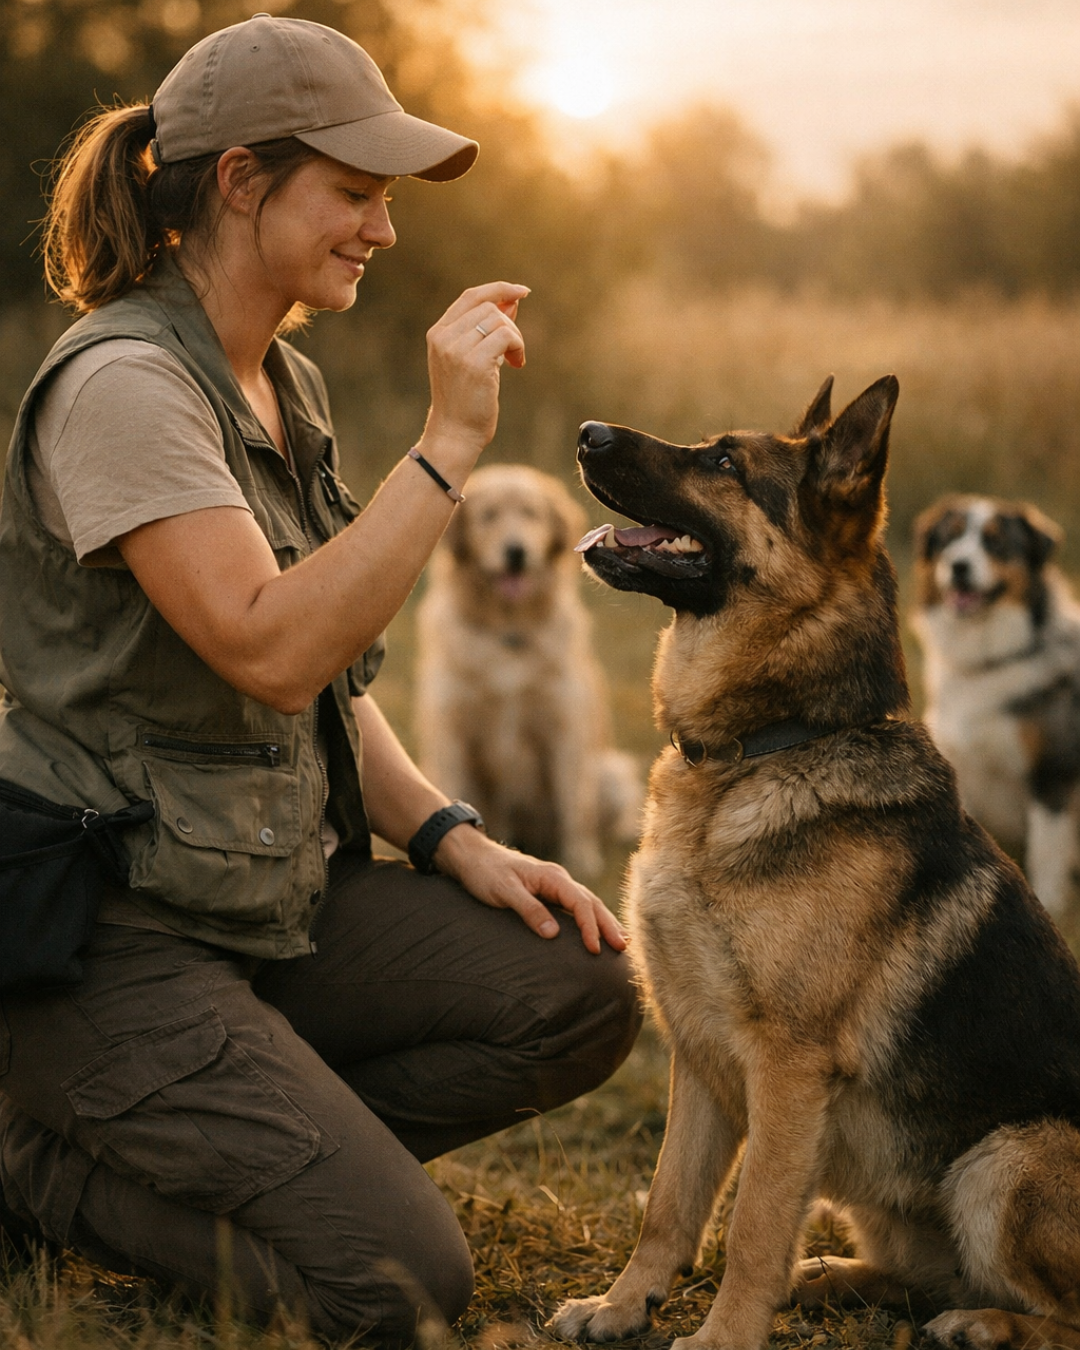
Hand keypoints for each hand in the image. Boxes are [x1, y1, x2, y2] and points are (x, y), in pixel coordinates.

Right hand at [418, 281, 528, 469]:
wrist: (454, 434)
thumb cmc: (465, 401)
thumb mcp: (472, 358)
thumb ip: (487, 329)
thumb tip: (512, 300)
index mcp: (438, 333)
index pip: (470, 297)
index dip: (498, 289)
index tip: (521, 292)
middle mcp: (444, 337)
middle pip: (489, 307)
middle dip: (510, 324)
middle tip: (514, 351)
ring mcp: (457, 349)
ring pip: (499, 320)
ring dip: (515, 338)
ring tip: (514, 360)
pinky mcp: (474, 362)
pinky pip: (507, 336)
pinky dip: (518, 346)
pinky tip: (516, 364)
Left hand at [434, 824, 626, 954]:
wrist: (472, 857)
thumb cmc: (485, 873)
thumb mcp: (504, 891)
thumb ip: (529, 910)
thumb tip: (553, 934)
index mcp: (552, 877)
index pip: (579, 903)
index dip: (589, 927)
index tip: (594, 949)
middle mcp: (558, 879)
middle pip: (591, 902)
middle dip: (608, 924)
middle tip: (623, 947)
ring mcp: (554, 885)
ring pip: (586, 903)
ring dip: (603, 922)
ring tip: (619, 942)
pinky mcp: (548, 892)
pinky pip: (575, 906)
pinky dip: (589, 918)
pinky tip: (594, 930)